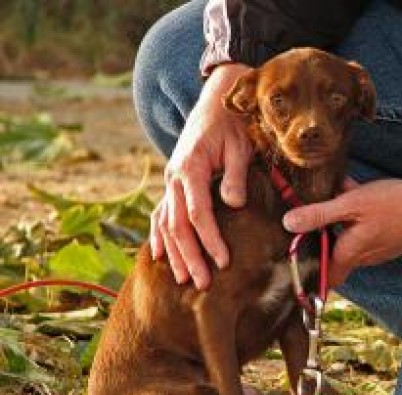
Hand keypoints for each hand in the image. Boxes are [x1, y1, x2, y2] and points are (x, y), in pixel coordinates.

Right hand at [150, 63, 252, 288]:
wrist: (216, 102)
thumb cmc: (232, 124)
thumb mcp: (240, 146)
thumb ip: (236, 175)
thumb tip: (234, 204)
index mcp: (190, 167)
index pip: (197, 213)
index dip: (209, 239)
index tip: (223, 261)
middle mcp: (174, 177)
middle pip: (177, 225)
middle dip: (189, 256)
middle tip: (202, 283)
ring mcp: (170, 181)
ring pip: (165, 223)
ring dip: (174, 253)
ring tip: (183, 279)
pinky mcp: (172, 183)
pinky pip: (160, 214)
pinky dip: (158, 235)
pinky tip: (158, 255)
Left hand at [282, 178, 401, 285]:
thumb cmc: (395, 204)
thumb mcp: (351, 204)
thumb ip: (319, 214)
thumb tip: (289, 223)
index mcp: (350, 253)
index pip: (326, 277)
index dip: (312, 274)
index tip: (299, 261)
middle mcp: (364, 258)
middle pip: (336, 255)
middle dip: (325, 237)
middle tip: (317, 216)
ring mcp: (379, 251)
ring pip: (351, 241)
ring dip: (342, 223)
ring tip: (341, 197)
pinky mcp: (389, 241)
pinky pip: (365, 233)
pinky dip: (358, 219)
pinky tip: (360, 195)